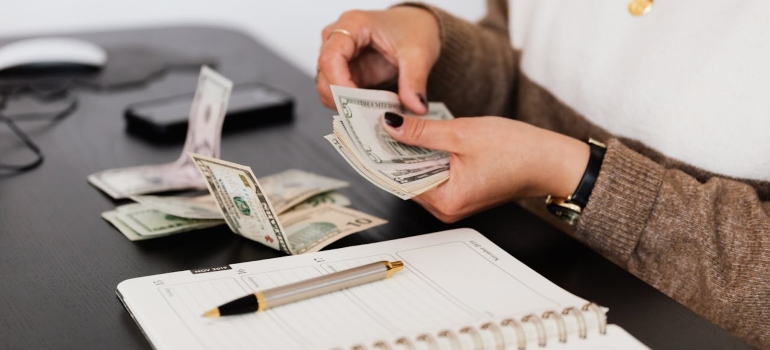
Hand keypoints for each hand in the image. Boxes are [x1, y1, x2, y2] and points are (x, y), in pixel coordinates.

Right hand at [316, 7, 440, 114]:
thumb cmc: (413, 28)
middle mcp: (338, 38)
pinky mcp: (345, 72)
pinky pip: (339, 94)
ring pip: (327, 88)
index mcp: (352, 24)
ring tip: (372, 115)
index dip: (339, 85)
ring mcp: (339, 56)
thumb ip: (414, 81)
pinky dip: (352, 106)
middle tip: (367, 117)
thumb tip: (415, 107)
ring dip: (346, 105)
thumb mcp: (419, 53)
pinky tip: (370, 111)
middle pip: (324, 75)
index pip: (330, 58)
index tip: (357, 105)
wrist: (416, 26)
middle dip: (342, 100)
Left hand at [381, 112, 590, 222]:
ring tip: (398, 126)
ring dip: (410, 153)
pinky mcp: (462, 192)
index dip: (380, 156)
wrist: (551, 160)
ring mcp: (454, 203)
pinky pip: (434, 175)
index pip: (398, 180)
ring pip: (419, 175)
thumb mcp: (462, 133)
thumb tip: (391, 126)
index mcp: (446, 200)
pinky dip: (426, 157)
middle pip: (406, 179)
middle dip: (393, 152)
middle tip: (378, 124)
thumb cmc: (518, 151)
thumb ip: (421, 132)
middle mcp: (447, 209)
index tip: (365, 136)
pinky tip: (422, 137)